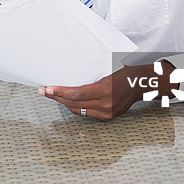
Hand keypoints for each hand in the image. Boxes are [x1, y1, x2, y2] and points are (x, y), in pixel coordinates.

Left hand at [38, 62, 177, 120]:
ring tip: (50, 95)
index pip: (76, 94)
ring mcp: (107, 112)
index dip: (60, 92)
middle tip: (42, 91)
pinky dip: (75, 107)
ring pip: (78, 110)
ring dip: (63, 103)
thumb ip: (90, 72)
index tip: (47, 88)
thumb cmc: (123, 70)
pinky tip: (66, 101)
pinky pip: (87, 113)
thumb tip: (68, 69)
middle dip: (56, 97)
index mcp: (104, 90)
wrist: (142, 83)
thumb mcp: (107, 67)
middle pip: (74, 104)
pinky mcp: (108, 117)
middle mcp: (105, 104)